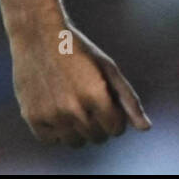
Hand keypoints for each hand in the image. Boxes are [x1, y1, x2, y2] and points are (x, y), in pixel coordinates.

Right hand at [11, 23, 150, 147]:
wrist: (39, 35)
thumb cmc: (79, 50)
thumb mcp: (108, 68)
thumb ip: (129, 99)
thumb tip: (146, 128)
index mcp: (96, 94)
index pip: (116, 129)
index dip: (115, 117)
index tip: (108, 102)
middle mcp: (74, 109)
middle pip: (97, 137)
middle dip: (99, 123)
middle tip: (90, 100)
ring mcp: (52, 116)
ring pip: (75, 143)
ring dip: (79, 130)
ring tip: (74, 105)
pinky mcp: (33, 118)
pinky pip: (52, 141)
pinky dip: (58, 131)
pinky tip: (58, 110)